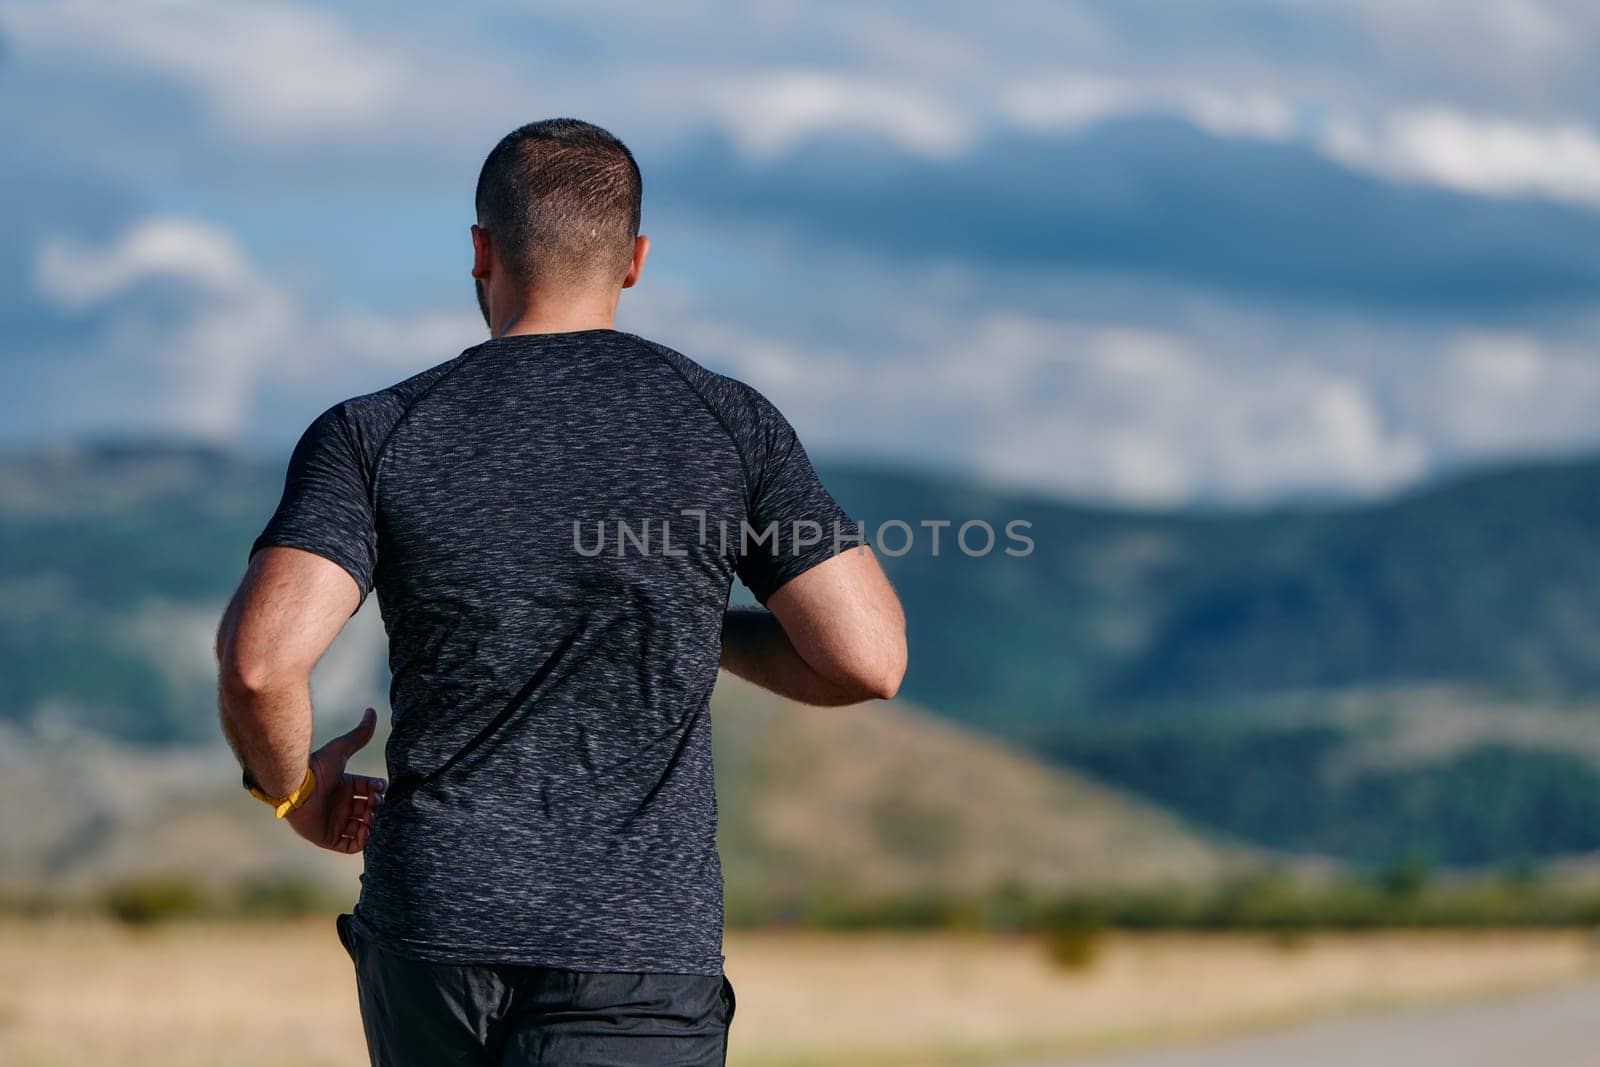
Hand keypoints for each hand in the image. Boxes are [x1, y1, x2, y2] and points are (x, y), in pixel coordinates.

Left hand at [285, 708, 386, 853]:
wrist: (294, 787)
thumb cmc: (316, 768)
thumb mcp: (341, 749)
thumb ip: (359, 734)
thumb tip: (372, 711)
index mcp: (345, 786)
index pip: (369, 790)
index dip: (378, 791)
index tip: (380, 789)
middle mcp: (340, 804)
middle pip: (368, 810)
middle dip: (377, 808)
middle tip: (376, 804)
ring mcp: (335, 822)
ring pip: (362, 828)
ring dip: (372, 825)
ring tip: (371, 818)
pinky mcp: (328, 838)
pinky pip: (350, 845)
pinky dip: (362, 841)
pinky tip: (366, 830)